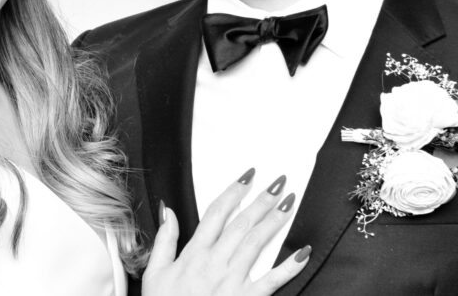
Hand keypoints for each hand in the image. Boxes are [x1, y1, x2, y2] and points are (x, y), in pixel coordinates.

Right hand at [142, 169, 310, 295]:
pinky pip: (272, 281)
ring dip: (274, 221)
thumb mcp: (154, 273)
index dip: (233, 192)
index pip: (216, 213)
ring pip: (256, 243)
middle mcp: (215, 263)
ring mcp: (232, 281)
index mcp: (194, 254)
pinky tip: (303, 252)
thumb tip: (168, 211)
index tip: (247, 176)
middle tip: (278, 182)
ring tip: (289, 202)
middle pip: (241, 223)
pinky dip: (289, 267)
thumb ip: (164, 240)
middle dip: (261, 201)